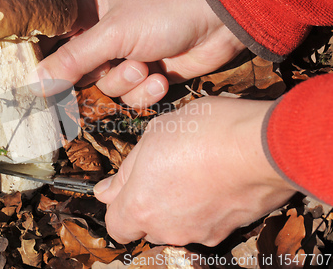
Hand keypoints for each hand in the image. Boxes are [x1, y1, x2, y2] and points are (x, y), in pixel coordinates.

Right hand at [31, 0, 244, 106]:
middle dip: (97, 74)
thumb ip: (73, 60)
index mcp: (89, 9)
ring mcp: (126, 54)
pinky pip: (132, 95)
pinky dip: (146, 91)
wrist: (221, 20)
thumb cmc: (163, 11)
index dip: (47, 62)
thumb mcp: (113, 34)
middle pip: (78, 70)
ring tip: (146, 66)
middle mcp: (104, 32)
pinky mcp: (147, 73)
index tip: (38, 84)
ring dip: (127, 82)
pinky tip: (161, 77)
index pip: (55, 39)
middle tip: (110, 68)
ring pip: (107, 87)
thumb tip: (34, 83)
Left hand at [94, 97, 295, 245]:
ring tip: (193, 170)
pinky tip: (215, 180)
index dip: (119, 206)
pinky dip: (206, 207)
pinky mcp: (228, 231)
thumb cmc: (204, 132)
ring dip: (179, 204)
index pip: (116, 225)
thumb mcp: (153, 136)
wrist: (261, 145)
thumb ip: (125, 172)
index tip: (127, 188)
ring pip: (178, 224)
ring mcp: (200, 233)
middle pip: (148, 224)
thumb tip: (105, 191)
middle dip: (151, 202)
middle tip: (164, 169)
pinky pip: (207, 222)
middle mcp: (167, 228)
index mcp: (140, 206)